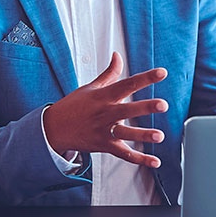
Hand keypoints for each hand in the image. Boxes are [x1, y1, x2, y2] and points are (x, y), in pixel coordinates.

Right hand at [43, 52, 168, 166]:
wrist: (52, 129)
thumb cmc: (74, 106)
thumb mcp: (91, 87)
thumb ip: (109, 73)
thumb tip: (117, 55)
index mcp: (104, 96)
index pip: (127, 84)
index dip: (145, 78)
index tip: (162, 73)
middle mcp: (105, 113)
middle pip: (127, 110)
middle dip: (145, 108)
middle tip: (163, 105)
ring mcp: (104, 131)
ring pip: (125, 134)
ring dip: (143, 135)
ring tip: (159, 136)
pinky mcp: (104, 146)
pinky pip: (123, 154)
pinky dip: (139, 159)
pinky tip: (154, 161)